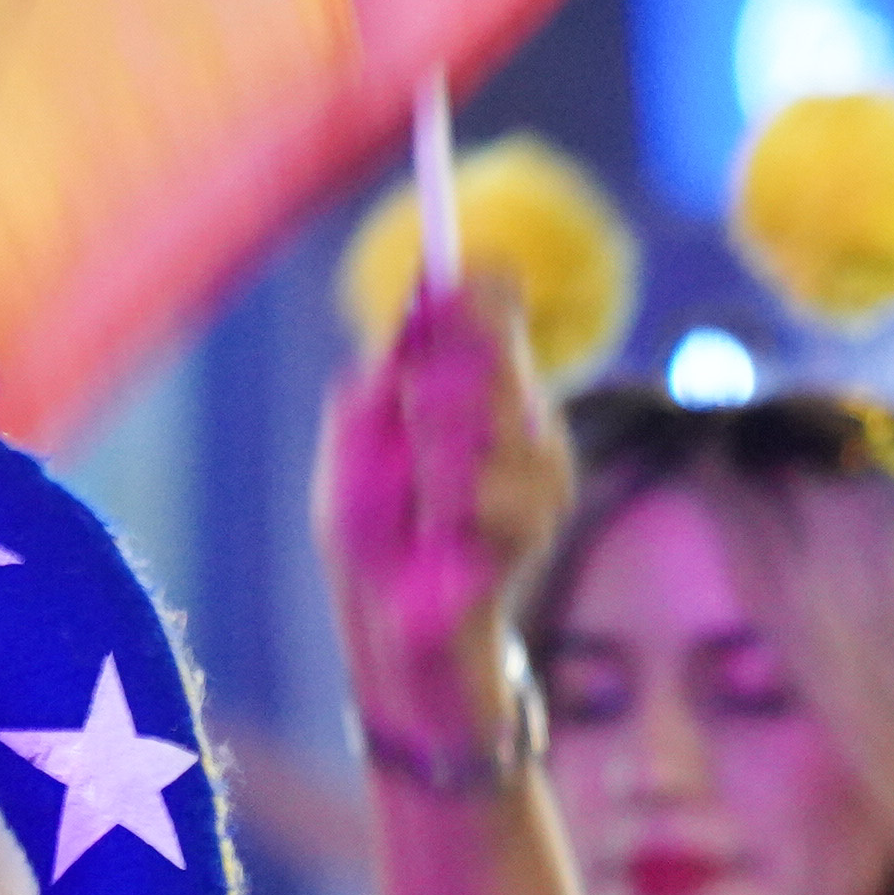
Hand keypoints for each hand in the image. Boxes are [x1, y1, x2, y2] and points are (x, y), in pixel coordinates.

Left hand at [317, 261, 567, 750]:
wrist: (394, 624)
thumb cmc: (373, 534)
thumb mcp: (353, 456)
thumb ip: (374, 396)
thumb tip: (400, 329)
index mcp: (468, 390)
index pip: (494, 316)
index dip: (486, 291)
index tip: (470, 270)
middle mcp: (517, 416)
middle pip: (504, 359)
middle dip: (452, 377)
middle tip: (415, 402)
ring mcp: (537, 467)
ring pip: (508, 424)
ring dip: (446, 454)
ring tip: (419, 493)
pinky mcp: (540, 517)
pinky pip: (504, 493)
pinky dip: (458, 508)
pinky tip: (440, 528)